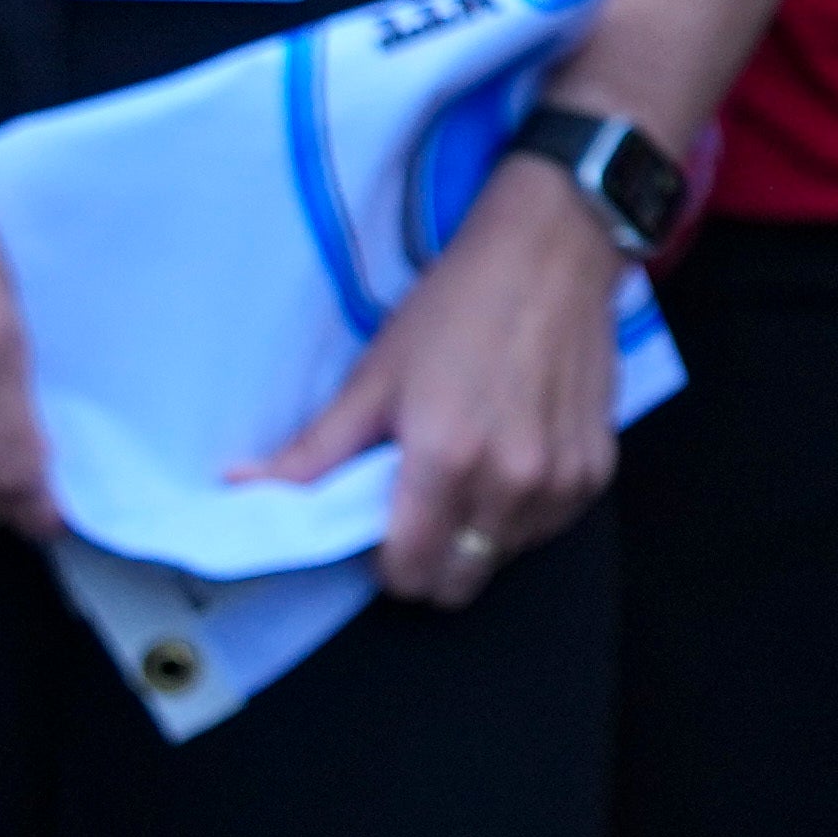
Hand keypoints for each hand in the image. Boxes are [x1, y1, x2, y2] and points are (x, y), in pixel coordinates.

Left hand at [234, 159, 621, 603]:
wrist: (551, 254)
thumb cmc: (455, 308)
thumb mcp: (374, 377)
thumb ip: (314, 451)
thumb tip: (239, 488)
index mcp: (447, 460)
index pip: (410, 572)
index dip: (385, 562)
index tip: (382, 527)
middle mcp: (511, 482)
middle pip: (459, 583)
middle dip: (433, 560)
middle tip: (423, 505)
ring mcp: (562, 479)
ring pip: (505, 557)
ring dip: (481, 534)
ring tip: (473, 470)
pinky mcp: (598, 469)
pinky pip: (549, 526)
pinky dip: (525, 511)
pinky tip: (514, 457)